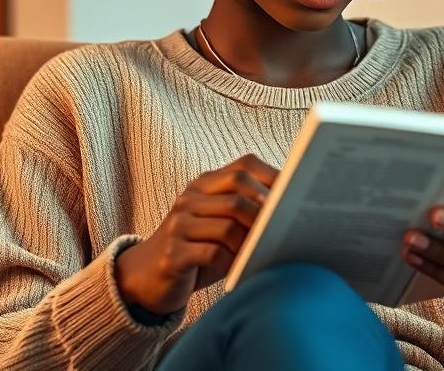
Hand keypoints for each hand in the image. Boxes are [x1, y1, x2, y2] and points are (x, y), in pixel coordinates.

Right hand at [114, 153, 279, 316]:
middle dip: (265, 209)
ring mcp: (179, 224)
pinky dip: (232, 262)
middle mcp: (189, 197)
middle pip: (237, 188)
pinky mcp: (173, 253)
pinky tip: (236, 269)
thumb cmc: (198, 250)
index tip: (295, 194)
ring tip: (260, 253)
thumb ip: (246, 212)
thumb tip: (291, 208)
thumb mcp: (220, 225)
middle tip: (282, 227)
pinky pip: (213, 253)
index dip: (272, 176)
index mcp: (204, 184)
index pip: (243, 165)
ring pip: (228, 224)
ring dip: (250, 242)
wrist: (148, 276)